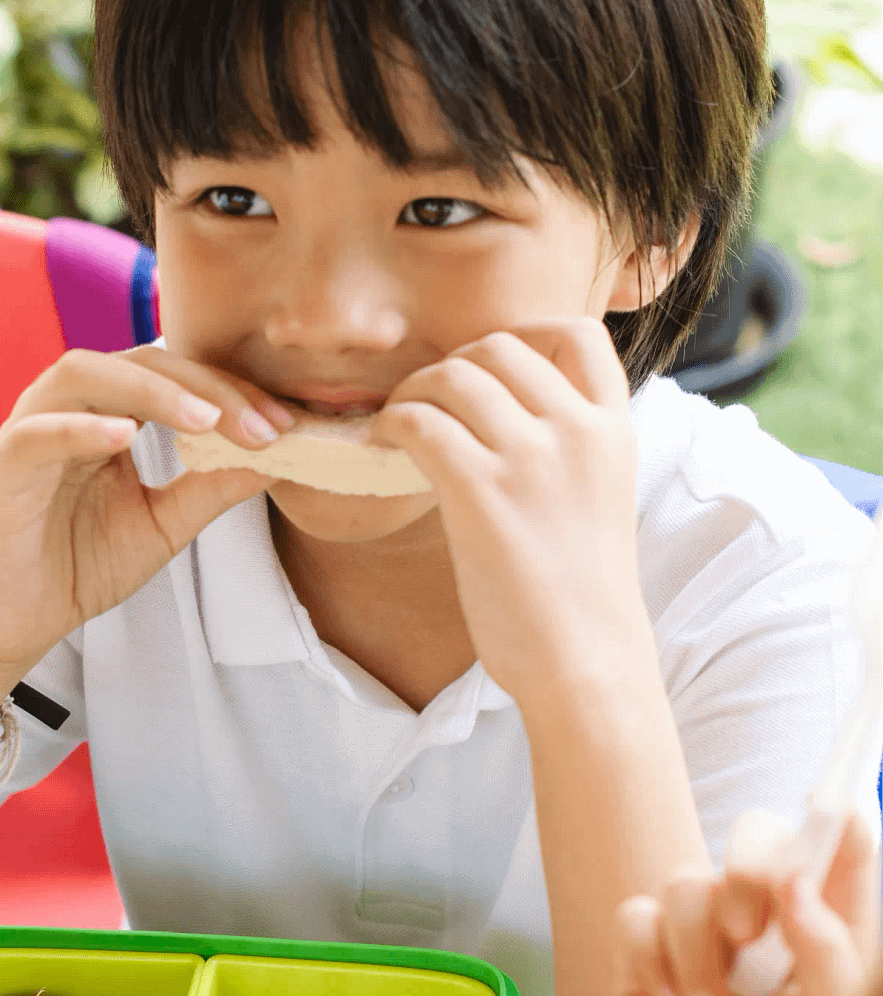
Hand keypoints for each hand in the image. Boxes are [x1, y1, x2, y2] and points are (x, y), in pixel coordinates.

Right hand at [0, 345, 297, 675]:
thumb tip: (279, 458)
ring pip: (85, 376)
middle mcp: (72, 408)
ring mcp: (33, 431)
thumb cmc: (84, 563)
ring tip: (205, 420)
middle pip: (141, 363)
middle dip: (208, 388)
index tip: (288, 424)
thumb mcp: (165, 524)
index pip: (177, 377)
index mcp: (112, 414)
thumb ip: (212, 488)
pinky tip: (126, 437)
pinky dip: (78, 428)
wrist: (18, 620)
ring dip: (151, 391)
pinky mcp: (2, 468)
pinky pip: (36, 433)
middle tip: (263, 425)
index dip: (234, 392)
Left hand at [369, 316, 642, 699]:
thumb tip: (499, 419)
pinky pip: (421, 423)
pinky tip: (382, 446)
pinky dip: (391, 424)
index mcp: (613, 431)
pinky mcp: (482, 492)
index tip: (486, 364)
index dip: (523, 332)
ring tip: (396, 424)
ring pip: (454, 376)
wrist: (587, 663)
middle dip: (453, 364)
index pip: (578, 335)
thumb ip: (567, 451)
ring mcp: (531, 458)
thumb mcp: (598, 501)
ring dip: (413, 392)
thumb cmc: (582, 596)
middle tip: (428, 402)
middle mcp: (578, 431)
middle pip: (499, 347)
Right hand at [613, 810, 879, 995]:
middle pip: (757, 835)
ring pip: (688, 879)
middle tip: (751, 925)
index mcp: (823, 937)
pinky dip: (649, 961)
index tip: (830, 805)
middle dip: (750, 866)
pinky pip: (635, 916)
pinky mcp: (645, 949)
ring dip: (696, 953)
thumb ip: (832, 966)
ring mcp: (700, 932)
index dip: (835, 817)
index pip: (839, 853)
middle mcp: (765, 922)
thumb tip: (799, 885)